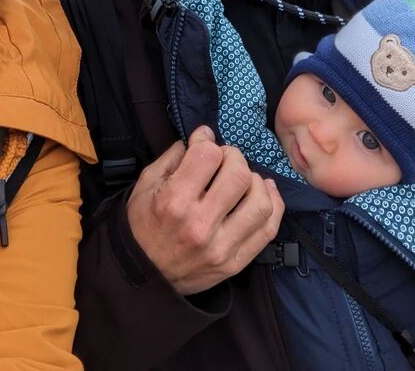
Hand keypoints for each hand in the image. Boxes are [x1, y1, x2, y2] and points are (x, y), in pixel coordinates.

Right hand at [126, 125, 284, 295]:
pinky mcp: (235, 263)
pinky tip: (264, 192)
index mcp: (173, 202)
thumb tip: (203, 137)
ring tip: (243, 179)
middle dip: (233, 157)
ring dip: (255, 181)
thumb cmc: (141, 225)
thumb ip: (172, 157)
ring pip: (260, 201)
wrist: (142, 276)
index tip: (204, 141)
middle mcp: (200, 224)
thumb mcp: (145, 186)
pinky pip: (268, 230)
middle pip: (239, 174)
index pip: (208, 156)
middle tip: (224, 159)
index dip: (207, 140)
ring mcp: (221, 247)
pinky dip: (273, 205)